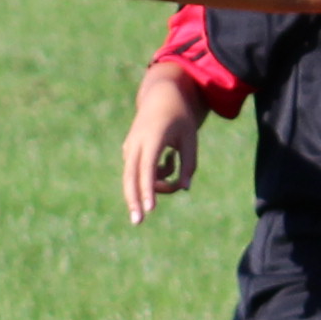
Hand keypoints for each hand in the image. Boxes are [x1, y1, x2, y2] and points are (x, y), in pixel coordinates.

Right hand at [120, 80, 202, 221]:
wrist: (161, 97)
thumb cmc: (180, 119)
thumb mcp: (190, 139)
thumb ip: (189, 164)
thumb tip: (185, 188)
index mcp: (152, 138)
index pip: (147, 169)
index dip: (148, 190)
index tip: (149, 208)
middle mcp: (136, 144)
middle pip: (130, 177)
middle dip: (134, 200)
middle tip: (138, 222)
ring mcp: (130, 148)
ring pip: (139, 178)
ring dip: (161, 181)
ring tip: (174, 159)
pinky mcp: (130, 153)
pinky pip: (142, 173)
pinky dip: (157, 175)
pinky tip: (168, 157)